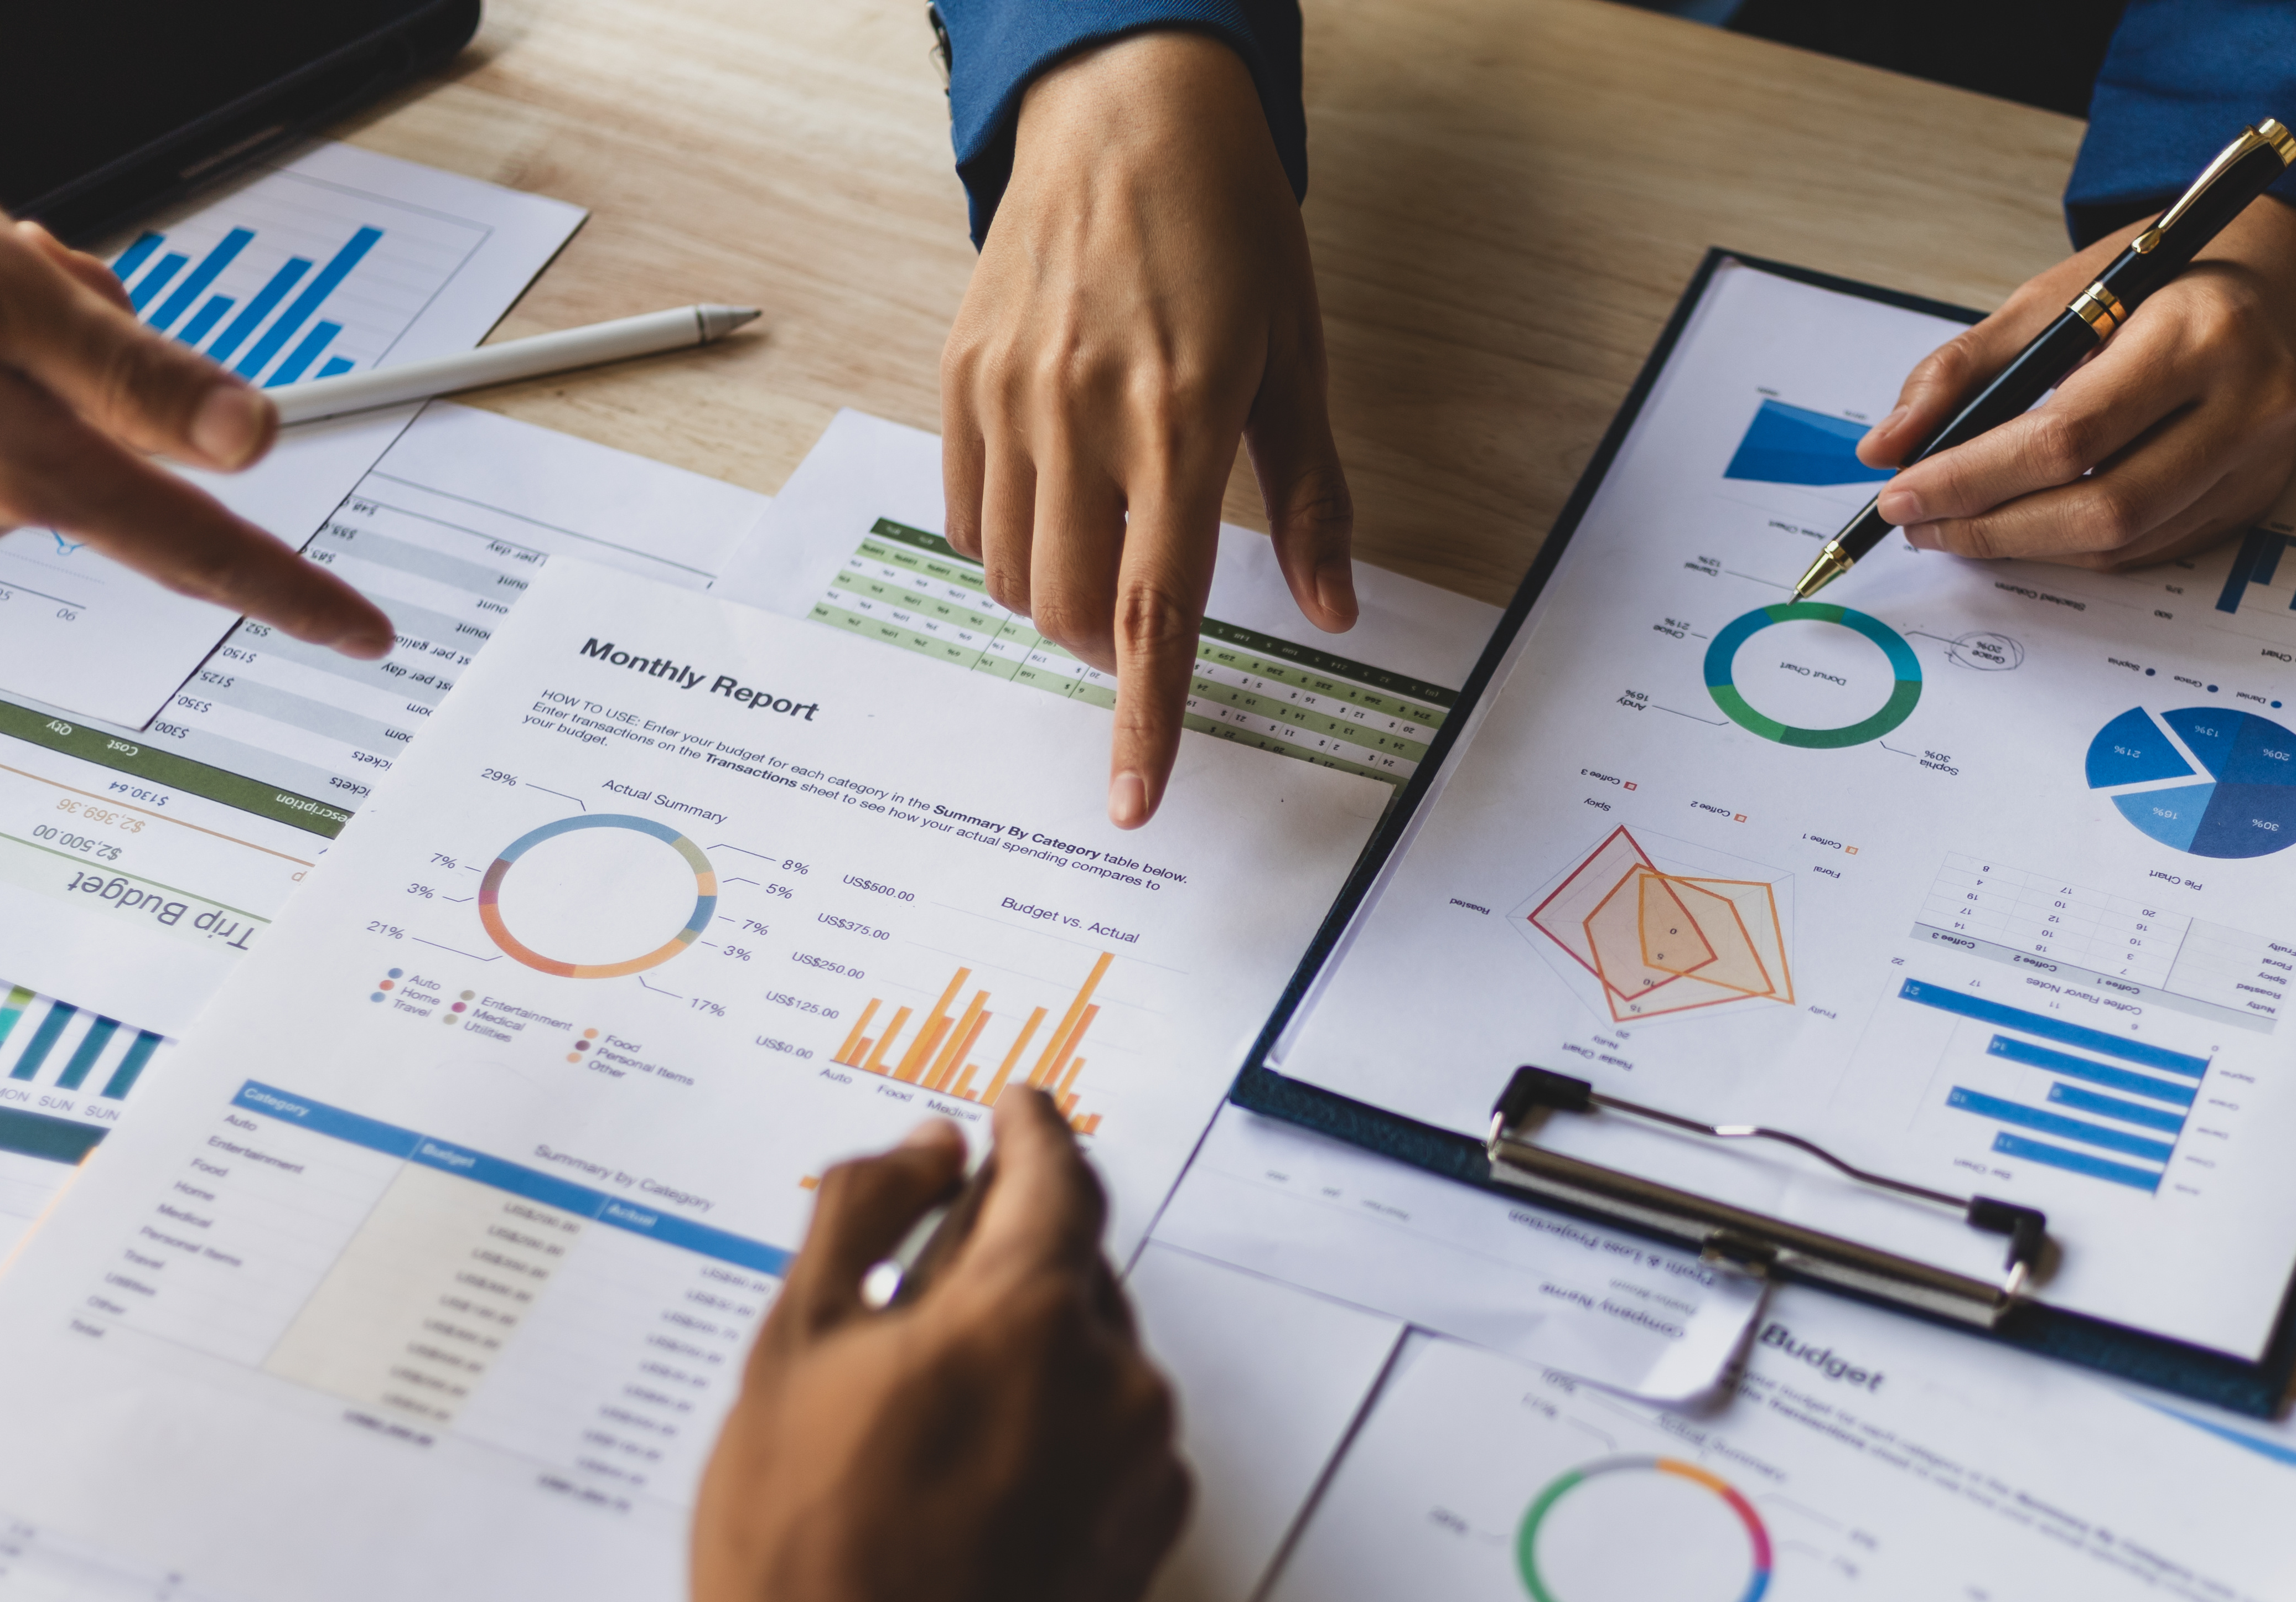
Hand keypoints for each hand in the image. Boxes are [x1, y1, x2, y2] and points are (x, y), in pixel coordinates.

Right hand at [644, 1093, 1188, 1601]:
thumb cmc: (804, 1577)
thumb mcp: (788, 1360)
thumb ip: (858, 1224)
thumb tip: (919, 1149)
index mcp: (1030, 1314)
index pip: (1055, 1172)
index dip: (1026, 1128)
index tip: (1009, 1108)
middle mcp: (1113, 1381)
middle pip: (1071, 1266)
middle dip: (1000, 1252)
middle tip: (911, 1274)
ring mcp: (1138, 1470)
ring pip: (1086, 1357)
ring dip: (1017, 1350)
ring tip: (906, 1408)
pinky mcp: (1141, 1543)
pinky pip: (1100, 1441)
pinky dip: (1044, 1429)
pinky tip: (954, 1481)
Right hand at [940, 30, 1354, 829]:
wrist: (1128, 107)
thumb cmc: (1228, 227)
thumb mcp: (1297, 359)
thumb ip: (1309, 499)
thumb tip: (1332, 614)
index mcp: (1180, 418)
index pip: (1155, 611)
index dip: (1146, 720)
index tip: (1133, 800)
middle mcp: (1082, 411)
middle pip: (1068, 610)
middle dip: (1104, 658)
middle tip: (1143, 630)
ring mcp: (1010, 392)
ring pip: (1008, 572)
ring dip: (1054, 601)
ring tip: (1102, 548)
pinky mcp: (962, 373)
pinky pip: (965, 512)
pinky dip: (1005, 543)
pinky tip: (1052, 503)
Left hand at [1857, 197, 2295, 569]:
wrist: (2293, 274)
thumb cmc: (2172, 273)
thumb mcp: (2064, 289)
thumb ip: (1967, 366)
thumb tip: (1886, 446)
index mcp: (2198, 334)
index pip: (2067, 436)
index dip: (1972, 477)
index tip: (1901, 492)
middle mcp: (2245, 406)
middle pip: (2099, 507)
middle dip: (1991, 526)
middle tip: (1921, 522)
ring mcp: (2258, 463)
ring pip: (2121, 542)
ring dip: (2025, 545)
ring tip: (1958, 524)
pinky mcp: (2256, 499)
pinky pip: (2147, 548)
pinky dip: (2073, 545)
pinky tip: (2025, 524)